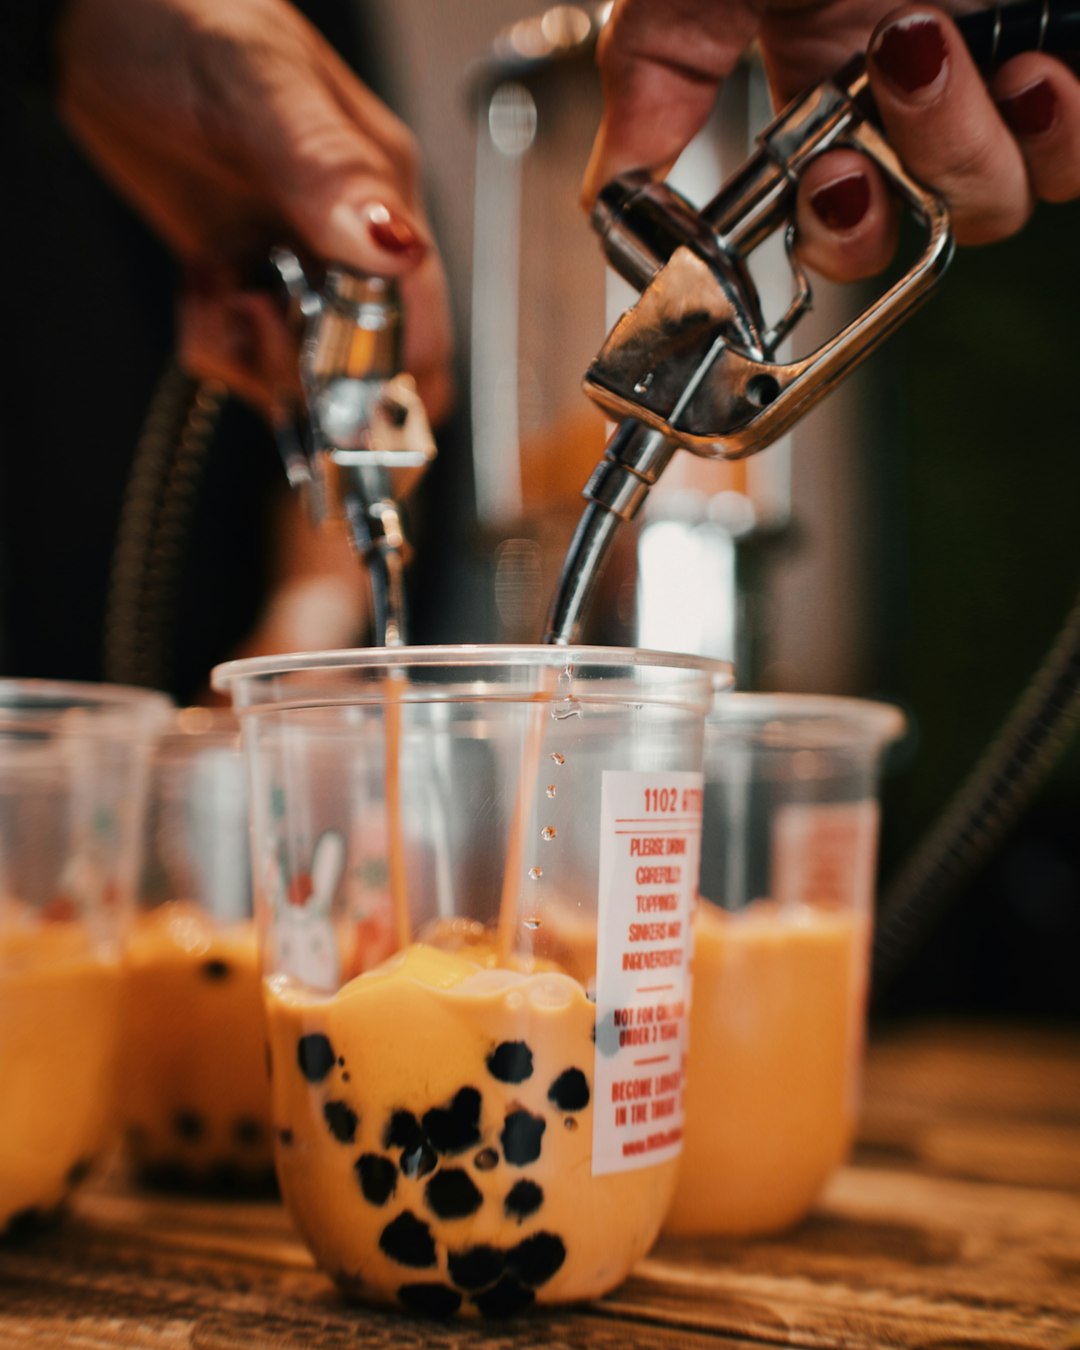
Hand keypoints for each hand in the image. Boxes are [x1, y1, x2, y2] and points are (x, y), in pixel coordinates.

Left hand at [54, 0, 453, 421]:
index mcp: (384, 193)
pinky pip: (250, 354)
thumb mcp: (258, 84)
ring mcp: (300, 264)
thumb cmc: (183, 19)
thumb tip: (400, 250)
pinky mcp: (248, 278)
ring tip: (215, 295)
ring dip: (254, 360)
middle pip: (372, 366)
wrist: (98, 16)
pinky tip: (200, 289)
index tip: (325, 372)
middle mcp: (353, 240)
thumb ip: (329, 170)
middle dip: (311, 374)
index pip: (420, 322)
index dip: (382, 368)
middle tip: (251, 319)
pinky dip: (219, 346)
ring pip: (308, 372)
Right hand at [584, 0, 1079, 281]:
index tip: (821, 187)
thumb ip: (651, 87)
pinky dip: (1058, 131)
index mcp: (825, 76)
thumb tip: (607, 201)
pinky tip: (1032, 67)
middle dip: (896, 194)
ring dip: (967, 145)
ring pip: (999, 195)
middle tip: (866, 120)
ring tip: (939, 46)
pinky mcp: (1068, 41)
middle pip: (923, 222)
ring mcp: (998, 59)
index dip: (832, 232)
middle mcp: (911, 78)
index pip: (836, 220)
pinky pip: (1077, 150)